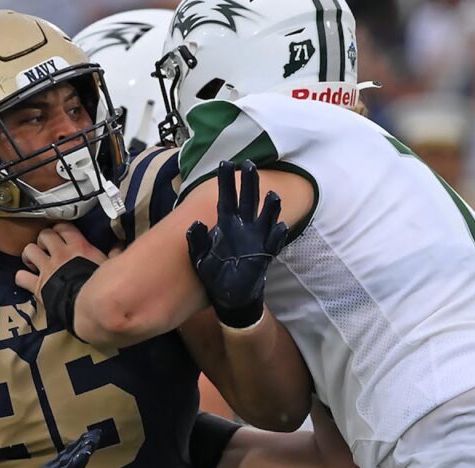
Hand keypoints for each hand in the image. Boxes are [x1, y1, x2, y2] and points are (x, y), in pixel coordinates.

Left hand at [14, 223, 107, 302]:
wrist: (89, 307)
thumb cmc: (102, 286)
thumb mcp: (111, 267)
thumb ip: (114, 255)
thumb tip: (119, 245)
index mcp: (78, 246)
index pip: (63, 227)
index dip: (59, 229)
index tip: (61, 236)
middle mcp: (59, 253)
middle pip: (44, 235)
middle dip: (43, 240)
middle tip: (47, 248)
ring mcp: (46, 268)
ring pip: (28, 250)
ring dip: (29, 254)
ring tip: (33, 261)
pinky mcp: (36, 285)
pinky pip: (20, 276)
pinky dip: (22, 277)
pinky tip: (26, 279)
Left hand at [187, 160, 287, 327]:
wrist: (229, 296)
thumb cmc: (214, 274)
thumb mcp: (200, 258)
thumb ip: (196, 241)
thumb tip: (194, 224)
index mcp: (226, 225)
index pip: (227, 198)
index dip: (226, 182)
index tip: (225, 163)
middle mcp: (244, 228)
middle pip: (248, 201)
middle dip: (249, 184)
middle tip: (250, 165)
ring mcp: (257, 240)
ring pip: (265, 219)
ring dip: (269, 208)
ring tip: (271, 195)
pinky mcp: (265, 256)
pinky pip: (274, 243)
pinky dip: (277, 235)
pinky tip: (280, 227)